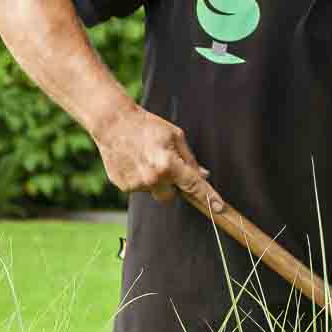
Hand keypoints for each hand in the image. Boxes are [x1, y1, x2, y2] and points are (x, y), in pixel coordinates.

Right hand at [94, 106, 224, 211]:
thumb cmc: (147, 126)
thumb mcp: (175, 136)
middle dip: (172, 185)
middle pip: (171, 196)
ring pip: (154, 191)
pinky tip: (134, 160)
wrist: (113, 123)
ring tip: (145, 157)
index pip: (194, 186)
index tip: (219, 209)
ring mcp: (136, 184)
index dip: (208, 198)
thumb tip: (202, 176)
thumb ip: (190, 159)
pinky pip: (139, 187)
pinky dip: (140, 178)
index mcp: (168, 165)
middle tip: (165, 165)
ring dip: (155, 180)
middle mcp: (152, 179)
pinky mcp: (123, 186)